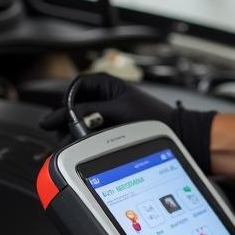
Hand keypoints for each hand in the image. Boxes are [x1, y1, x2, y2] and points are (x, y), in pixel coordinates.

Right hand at [39, 73, 215, 170]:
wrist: (178, 134)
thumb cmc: (153, 118)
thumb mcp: (116, 111)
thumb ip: (86, 112)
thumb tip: (58, 116)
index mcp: (105, 84)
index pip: (73, 90)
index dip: (64, 106)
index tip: (55, 122)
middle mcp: (105, 97)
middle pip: (75, 109)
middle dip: (69, 123)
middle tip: (67, 137)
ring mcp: (108, 114)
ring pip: (82, 123)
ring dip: (78, 134)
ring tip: (78, 146)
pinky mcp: (112, 130)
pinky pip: (92, 134)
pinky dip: (87, 142)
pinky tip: (87, 150)